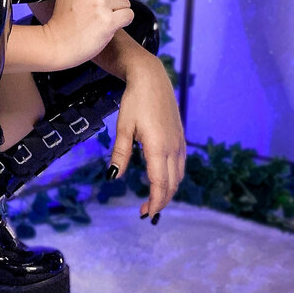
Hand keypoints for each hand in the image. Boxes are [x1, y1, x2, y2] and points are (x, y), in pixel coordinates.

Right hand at [41, 0, 134, 68]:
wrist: (56, 45)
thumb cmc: (62, 21)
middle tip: (99, 11)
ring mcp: (100, 4)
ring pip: (126, 2)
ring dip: (118, 12)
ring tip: (100, 20)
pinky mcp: (108, 21)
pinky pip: (128, 15)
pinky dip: (122, 22)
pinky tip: (109, 27)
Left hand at [107, 57, 185, 221]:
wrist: (152, 78)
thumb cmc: (135, 101)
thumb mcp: (123, 127)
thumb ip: (120, 153)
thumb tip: (113, 177)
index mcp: (158, 147)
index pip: (159, 183)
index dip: (154, 201)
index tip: (146, 214)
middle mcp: (173, 147)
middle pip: (171, 183)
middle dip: (161, 201)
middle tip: (146, 212)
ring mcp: (179, 142)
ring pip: (178, 175)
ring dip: (168, 190)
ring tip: (154, 200)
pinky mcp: (180, 137)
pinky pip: (180, 164)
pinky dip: (173, 178)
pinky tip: (163, 179)